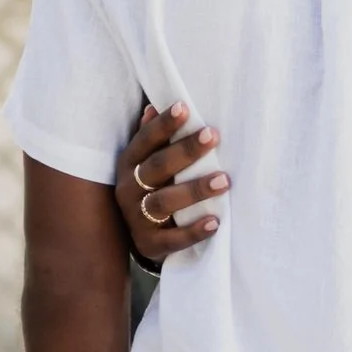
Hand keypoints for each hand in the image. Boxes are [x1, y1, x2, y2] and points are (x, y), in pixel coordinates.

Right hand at [117, 99, 228, 263]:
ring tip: (224, 180)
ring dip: (194, 190)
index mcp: (128, 164)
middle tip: (213, 136)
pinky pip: (172, 239)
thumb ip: (151, 139)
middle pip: (156, 167)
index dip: (163, 125)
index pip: (144, 141)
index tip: (185, 108)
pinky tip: (215, 221)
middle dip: (184, 151)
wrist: (140, 238)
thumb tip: (152, 107)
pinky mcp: (149, 245)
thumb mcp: (146, 163)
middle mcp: (128, 189)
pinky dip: (193, 231)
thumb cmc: (150, 189)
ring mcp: (136, 218)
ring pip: (163, 202)